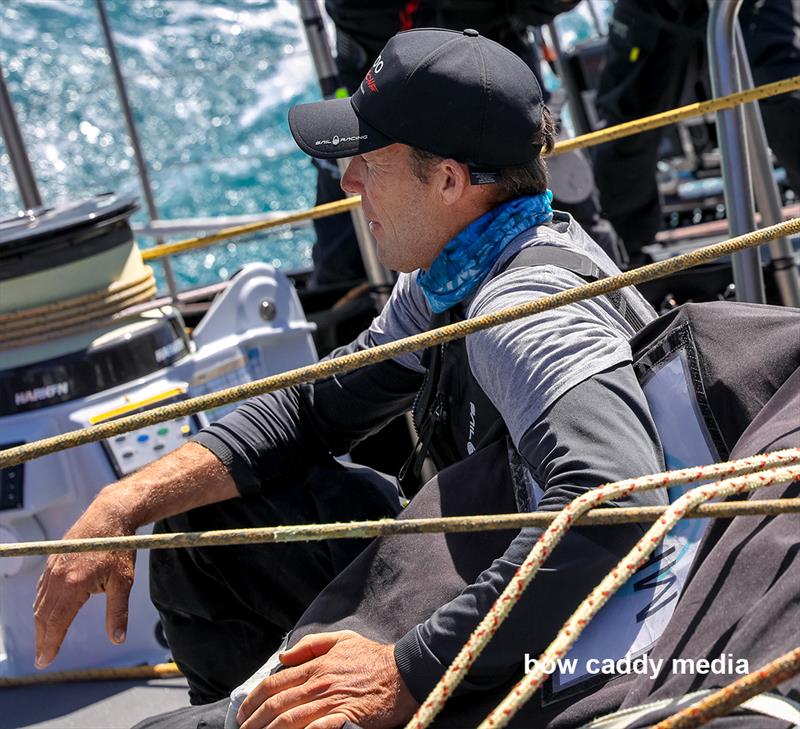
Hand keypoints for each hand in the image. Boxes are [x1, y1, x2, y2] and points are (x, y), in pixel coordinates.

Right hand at [33, 495, 135, 668]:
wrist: (110, 515)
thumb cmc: (119, 548)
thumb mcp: (124, 582)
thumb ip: (118, 612)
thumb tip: (118, 639)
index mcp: (74, 585)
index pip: (56, 622)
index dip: (50, 644)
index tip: (45, 661)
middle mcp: (57, 577)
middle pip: (44, 615)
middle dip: (42, 638)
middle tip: (42, 658)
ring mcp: (53, 568)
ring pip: (40, 602)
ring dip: (41, 623)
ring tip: (44, 641)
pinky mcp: (53, 561)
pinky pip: (42, 589)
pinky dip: (41, 605)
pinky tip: (45, 614)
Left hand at [237, 630, 418, 728]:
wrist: (404, 671)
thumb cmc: (372, 657)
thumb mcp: (341, 639)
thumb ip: (311, 645)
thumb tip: (283, 657)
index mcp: (316, 665)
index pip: (274, 684)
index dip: (253, 700)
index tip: (242, 713)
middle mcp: (319, 684)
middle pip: (276, 705)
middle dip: (253, 721)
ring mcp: (331, 702)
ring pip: (290, 720)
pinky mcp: (346, 718)